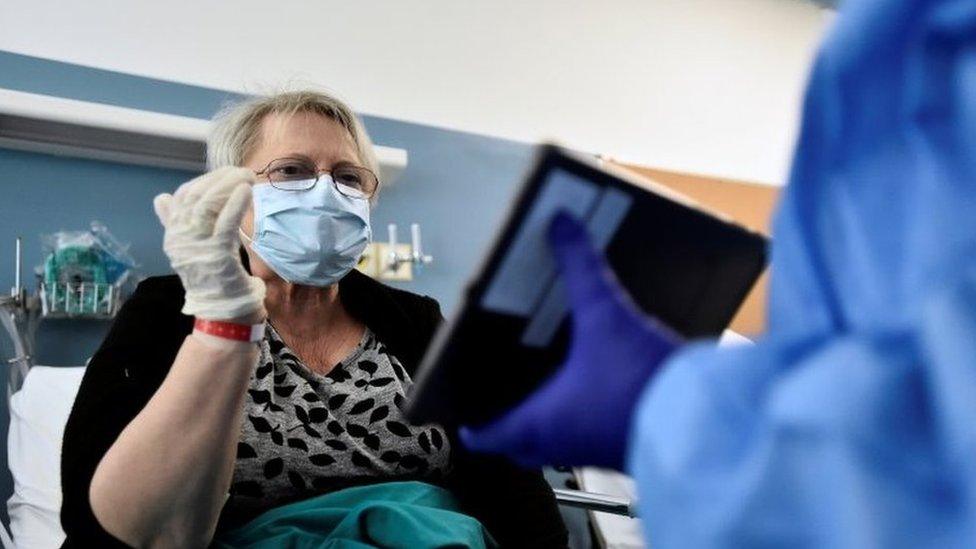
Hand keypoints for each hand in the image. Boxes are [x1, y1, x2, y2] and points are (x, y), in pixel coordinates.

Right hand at [153, 167, 265, 320]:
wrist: (223, 313)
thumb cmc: (213, 280)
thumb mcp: (194, 249)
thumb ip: (178, 223)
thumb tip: (161, 198)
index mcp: (174, 236)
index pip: (183, 198)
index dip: (204, 182)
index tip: (226, 174)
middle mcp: (180, 239)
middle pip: (195, 197)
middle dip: (219, 179)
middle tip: (241, 171)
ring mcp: (196, 247)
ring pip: (206, 205)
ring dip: (228, 185)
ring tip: (246, 176)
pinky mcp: (215, 255)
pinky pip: (224, 223)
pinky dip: (235, 203)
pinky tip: (246, 190)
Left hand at [460, 212, 679, 469]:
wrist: (707, 418)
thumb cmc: (643, 383)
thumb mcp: (605, 314)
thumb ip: (580, 268)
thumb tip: (560, 226)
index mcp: (541, 422)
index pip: (488, 436)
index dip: (473, 425)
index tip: (463, 417)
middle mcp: (565, 444)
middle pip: (522, 446)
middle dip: (510, 425)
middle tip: (502, 399)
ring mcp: (597, 450)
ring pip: (558, 443)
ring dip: (549, 419)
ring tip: (548, 384)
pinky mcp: (627, 444)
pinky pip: (592, 436)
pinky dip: (585, 416)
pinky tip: (598, 385)